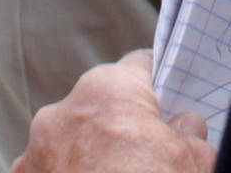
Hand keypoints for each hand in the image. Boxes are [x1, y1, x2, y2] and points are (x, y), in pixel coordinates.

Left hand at [11, 51, 214, 172]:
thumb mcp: (192, 164)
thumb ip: (192, 135)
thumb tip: (188, 127)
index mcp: (110, 89)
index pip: (139, 68)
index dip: (158, 88)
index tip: (169, 107)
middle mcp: (66, 109)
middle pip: (102, 105)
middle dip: (122, 126)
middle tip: (146, 157)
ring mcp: (38, 148)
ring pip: (72, 138)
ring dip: (90, 154)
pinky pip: (50, 167)